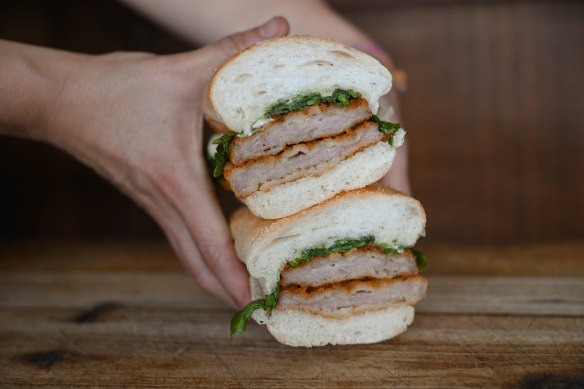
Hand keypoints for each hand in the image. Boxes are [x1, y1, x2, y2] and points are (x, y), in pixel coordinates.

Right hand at [46, 17, 289, 307]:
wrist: (63, 99)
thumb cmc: (117, 91)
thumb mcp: (182, 69)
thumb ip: (234, 49)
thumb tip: (279, 28)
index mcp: (174, 181)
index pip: (211, 242)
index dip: (236, 277)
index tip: (259, 303)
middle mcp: (163, 203)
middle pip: (198, 264)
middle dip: (229, 292)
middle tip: (264, 308)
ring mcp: (153, 205)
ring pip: (188, 254)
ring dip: (216, 276)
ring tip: (249, 288)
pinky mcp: (149, 197)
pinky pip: (180, 235)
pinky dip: (204, 252)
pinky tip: (223, 246)